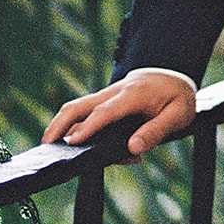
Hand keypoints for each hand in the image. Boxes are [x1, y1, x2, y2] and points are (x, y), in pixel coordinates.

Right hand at [42, 72, 195, 157]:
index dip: (88, 127)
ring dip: (63, 127)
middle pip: (79, 105)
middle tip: (45, 145)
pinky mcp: (106, 103)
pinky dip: (78, 129)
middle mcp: (114, 93)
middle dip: (59, 124)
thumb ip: (156, 131)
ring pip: (78, 109)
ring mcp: (107, 97)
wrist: (174, 72)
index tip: (71, 142)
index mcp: (133, 95)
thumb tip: (133, 149)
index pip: (105, 111)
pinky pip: (87, 115)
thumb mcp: (178, 115)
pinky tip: (85, 151)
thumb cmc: (177, 97)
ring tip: (55, 151)